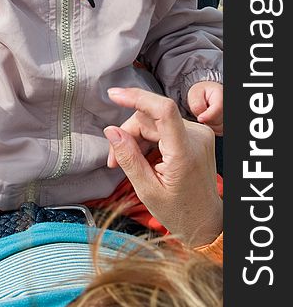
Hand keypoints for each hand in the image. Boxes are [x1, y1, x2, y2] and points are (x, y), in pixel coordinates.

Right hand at [104, 87, 221, 246]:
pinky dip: (148, 138)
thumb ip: (128, 158)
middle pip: (150, 118)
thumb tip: (111, 131)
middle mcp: (196, 137)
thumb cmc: (180, 212)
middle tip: (114, 160)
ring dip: (136, 137)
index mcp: (185, 152)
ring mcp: (199, 133)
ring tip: (128, 163)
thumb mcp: (147, 190)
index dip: (137, 97)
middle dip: (128, 133)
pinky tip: (143, 158)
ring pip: (154, 120)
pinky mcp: (196, 134)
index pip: (163, 110)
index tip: (114, 96)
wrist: (206, 220)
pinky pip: (163, 126)